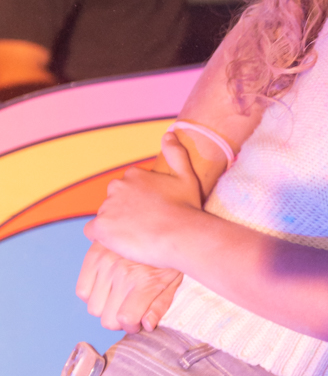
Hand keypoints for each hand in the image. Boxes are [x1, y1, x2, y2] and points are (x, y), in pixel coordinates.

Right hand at [76, 242, 182, 330]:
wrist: (164, 224)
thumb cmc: (169, 258)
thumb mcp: (172, 283)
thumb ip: (159, 306)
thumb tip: (146, 325)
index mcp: (145, 283)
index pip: (125, 319)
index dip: (130, 326)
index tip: (135, 322)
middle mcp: (124, 274)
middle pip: (107, 319)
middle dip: (117, 320)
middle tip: (126, 309)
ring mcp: (107, 264)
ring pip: (93, 307)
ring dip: (104, 307)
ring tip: (116, 297)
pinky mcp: (95, 254)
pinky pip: (82, 290)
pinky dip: (91, 294)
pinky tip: (105, 288)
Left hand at [85, 133, 203, 269]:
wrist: (180, 235)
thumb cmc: (187, 208)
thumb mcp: (186, 177)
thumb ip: (176, 154)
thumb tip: (169, 134)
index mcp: (134, 175)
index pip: (128, 188)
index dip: (139, 202)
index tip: (152, 213)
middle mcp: (117, 186)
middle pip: (114, 201)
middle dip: (125, 212)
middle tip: (145, 227)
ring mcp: (107, 207)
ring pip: (106, 217)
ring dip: (116, 225)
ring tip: (137, 237)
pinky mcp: (101, 227)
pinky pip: (92, 231)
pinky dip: (101, 236)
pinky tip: (118, 242)